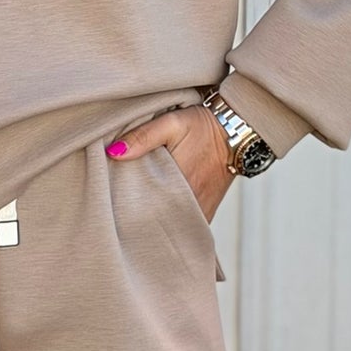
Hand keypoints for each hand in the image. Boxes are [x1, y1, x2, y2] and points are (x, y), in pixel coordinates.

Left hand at [105, 104, 235, 220]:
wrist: (238, 131)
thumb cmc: (204, 126)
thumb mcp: (172, 123)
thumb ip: (143, 137)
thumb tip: (114, 153)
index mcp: (179, 185)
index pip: (145, 209)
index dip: (127, 210)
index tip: (112, 207)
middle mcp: (192, 204)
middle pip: (157, 222)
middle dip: (138, 221)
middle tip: (119, 216)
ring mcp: (201, 211)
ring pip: (173, 227)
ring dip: (156, 223)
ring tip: (136, 219)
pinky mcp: (207, 211)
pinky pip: (186, 225)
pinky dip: (172, 223)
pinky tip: (158, 217)